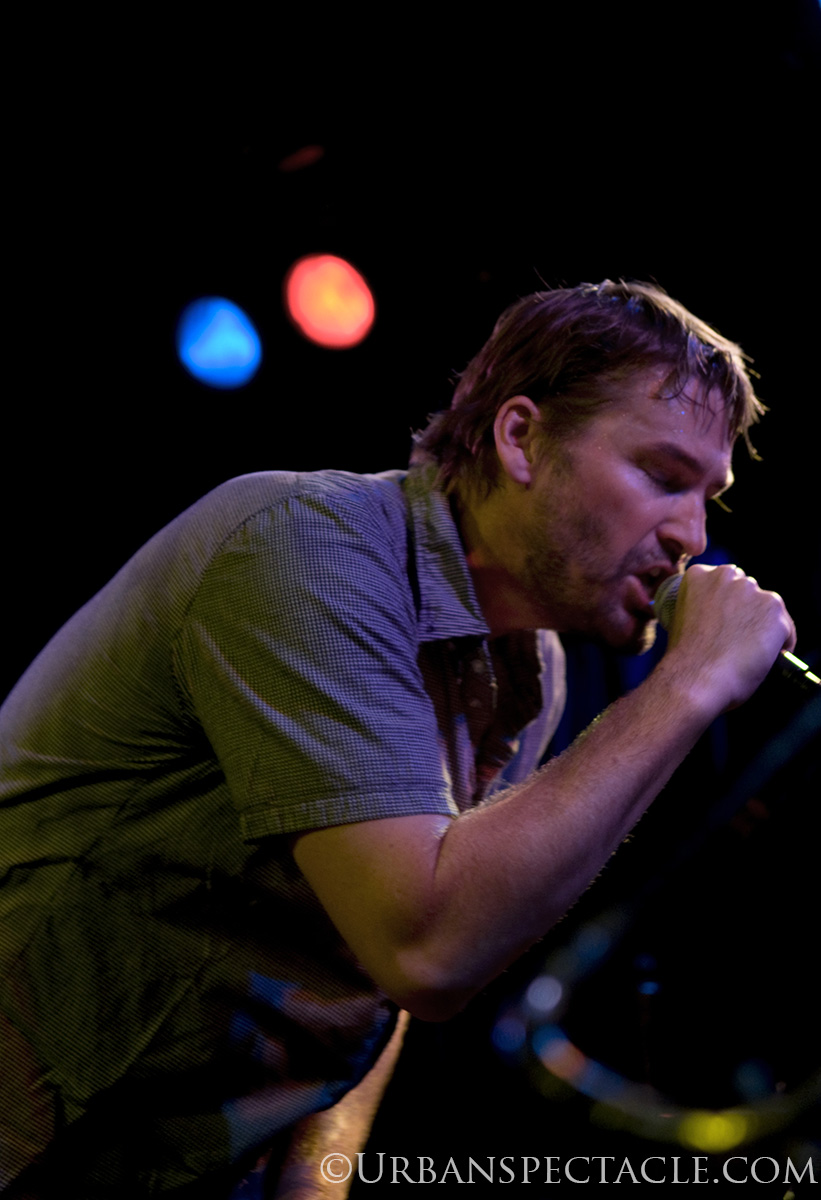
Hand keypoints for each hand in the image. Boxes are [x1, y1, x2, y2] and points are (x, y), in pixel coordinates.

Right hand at [664, 564, 795, 710]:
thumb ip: (703, 608)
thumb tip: (724, 620)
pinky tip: (770, 659)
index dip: (726, 603)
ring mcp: (752, 591)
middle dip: (746, 610)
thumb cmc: (686, 660)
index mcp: (699, 575)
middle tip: (740, 638)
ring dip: (764, 625)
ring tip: (754, 651)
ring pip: (768, 607)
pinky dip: (782, 643)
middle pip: (747, 590)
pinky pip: (786, 627)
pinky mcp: (774, 609)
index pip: (723, 581)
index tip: (726, 622)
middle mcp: (727, 576)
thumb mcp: (682, 620)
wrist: (696, 679)